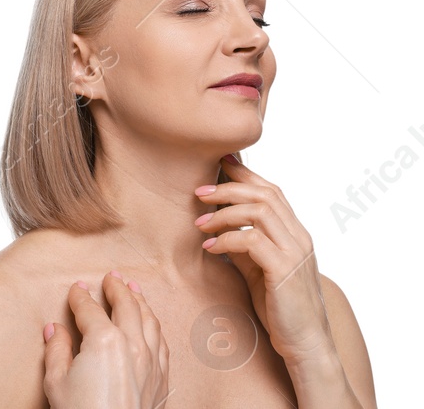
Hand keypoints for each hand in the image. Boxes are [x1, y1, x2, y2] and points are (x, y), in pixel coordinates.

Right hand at [44, 272, 169, 408]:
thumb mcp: (56, 382)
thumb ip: (57, 351)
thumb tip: (55, 331)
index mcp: (104, 341)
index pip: (90, 309)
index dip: (81, 296)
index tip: (77, 288)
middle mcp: (133, 346)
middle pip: (127, 306)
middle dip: (118, 288)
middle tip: (112, 277)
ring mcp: (151, 362)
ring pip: (150, 321)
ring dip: (141, 302)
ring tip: (135, 291)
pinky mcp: (161, 378)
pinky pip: (162, 343)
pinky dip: (155, 327)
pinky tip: (151, 325)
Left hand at [194, 154, 339, 368]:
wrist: (304, 340)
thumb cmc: (279, 306)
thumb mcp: (258, 268)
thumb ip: (245, 245)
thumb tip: (219, 226)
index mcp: (294, 233)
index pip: (272, 191)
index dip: (245, 174)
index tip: (218, 163)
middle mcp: (299, 237)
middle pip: (266, 194)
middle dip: (229, 188)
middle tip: (199, 193)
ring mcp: (295, 252)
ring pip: (260, 211)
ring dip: (224, 213)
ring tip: (200, 224)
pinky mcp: (284, 270)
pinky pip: (252, 240)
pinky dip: (227, 239)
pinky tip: (210, 248)